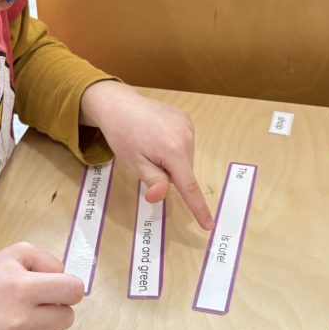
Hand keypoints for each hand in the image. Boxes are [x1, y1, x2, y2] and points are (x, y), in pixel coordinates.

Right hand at [0, 242, 83, 329]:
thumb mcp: (17, 254)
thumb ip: (48, 261)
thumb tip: (70, 282)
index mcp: (22, 288)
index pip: (73, 291)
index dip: (70, 287)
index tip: (60, 288)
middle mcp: (19, 319)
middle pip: (68, 317)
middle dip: (58, 307)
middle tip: (38, 302)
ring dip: (47, 327)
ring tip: (25, 317)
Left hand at [80, 81, 213, 229]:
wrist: (119, 104)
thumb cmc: (123, 135)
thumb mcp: (133, 162)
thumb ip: (152, 180)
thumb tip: (161, 196)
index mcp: (173, 150)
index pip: (189, 186)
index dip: (199, 207)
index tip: (209, 225)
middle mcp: (186, 136)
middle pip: (185, 171)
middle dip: (170, 174)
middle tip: (147, 159)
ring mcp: (188, 125)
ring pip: (185, 159)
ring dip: (172, 160)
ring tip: (151, 144)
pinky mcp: (186, 119)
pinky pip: (185, 144)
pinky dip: (175, 147)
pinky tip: (158, 136)